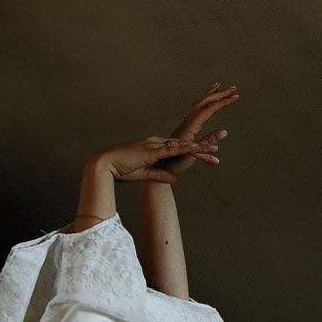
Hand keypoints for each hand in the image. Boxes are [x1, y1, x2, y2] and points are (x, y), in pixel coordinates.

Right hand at [92, 136, 221, 184]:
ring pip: (182, 145)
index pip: (178, 148)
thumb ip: (161, 175)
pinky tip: (198, 149)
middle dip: (202, 146)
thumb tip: (175, 178)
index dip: (194, 150)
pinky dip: (187, 149)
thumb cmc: (120, 170)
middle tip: (218, 149)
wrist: (104, 166)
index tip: (208, 154)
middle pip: (184, 144)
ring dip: (199, 148)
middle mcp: (156, 142)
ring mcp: (155, 144)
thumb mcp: (146, 174)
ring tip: (215, 150)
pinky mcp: (152, 150)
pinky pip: (173, 149)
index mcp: (154, 146)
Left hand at [155, 84, 239, 176]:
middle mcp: (187, 121)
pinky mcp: (185, 126)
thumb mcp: (194, 154)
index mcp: (190, 126)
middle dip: (220, 95)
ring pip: (199, 103)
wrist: (160, 165)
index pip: (209, 109)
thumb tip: (224, 131)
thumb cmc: (175, 162)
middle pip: (204, 103)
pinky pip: (195, 109)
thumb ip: (209, 143)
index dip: (223, 102)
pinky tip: (207, 100)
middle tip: (234, 88)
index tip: (235, 97)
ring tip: (220, 87)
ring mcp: (185, 122)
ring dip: (211, 95)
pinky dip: (203, 101)